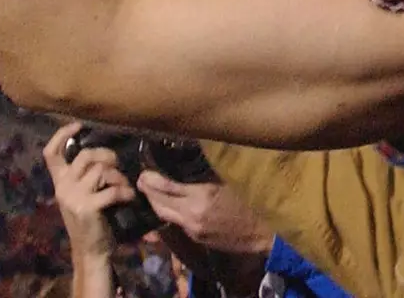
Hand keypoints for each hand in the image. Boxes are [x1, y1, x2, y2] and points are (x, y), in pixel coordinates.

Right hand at [44, 122, 135, 262]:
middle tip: (116, 164)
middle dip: (106, 155)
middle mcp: (63, 187)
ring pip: (101, 170)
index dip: (62, 135)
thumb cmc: (91, 220)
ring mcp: (73, 198)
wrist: (91, 250)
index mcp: (60, 182)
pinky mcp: (87, 208)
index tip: (79, 125)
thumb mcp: (81, 194)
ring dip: (118, 176)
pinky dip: (125, 191)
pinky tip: (128, 197)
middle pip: (85, 156)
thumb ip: (85, 175)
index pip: (51, 154)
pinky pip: (112, 189)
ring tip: (123, 185)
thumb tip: (103, 153)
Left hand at [137, 171, 272, 254]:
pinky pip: (176, 222)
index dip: (152, 181)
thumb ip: (206, 178)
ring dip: (155, 203)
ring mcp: (193, 229)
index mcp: (202, 196)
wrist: (262, 233)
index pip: (167, 188)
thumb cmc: (252, 201)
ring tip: (149, 191)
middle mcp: (192, 214)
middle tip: (141, 180)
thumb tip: (188, 166)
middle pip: (159, 204)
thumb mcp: (229, 182)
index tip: (144, 172)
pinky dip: (169, 212)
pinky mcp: (196, 237)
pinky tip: (168, 204)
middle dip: (147, 192)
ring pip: (165, 216)